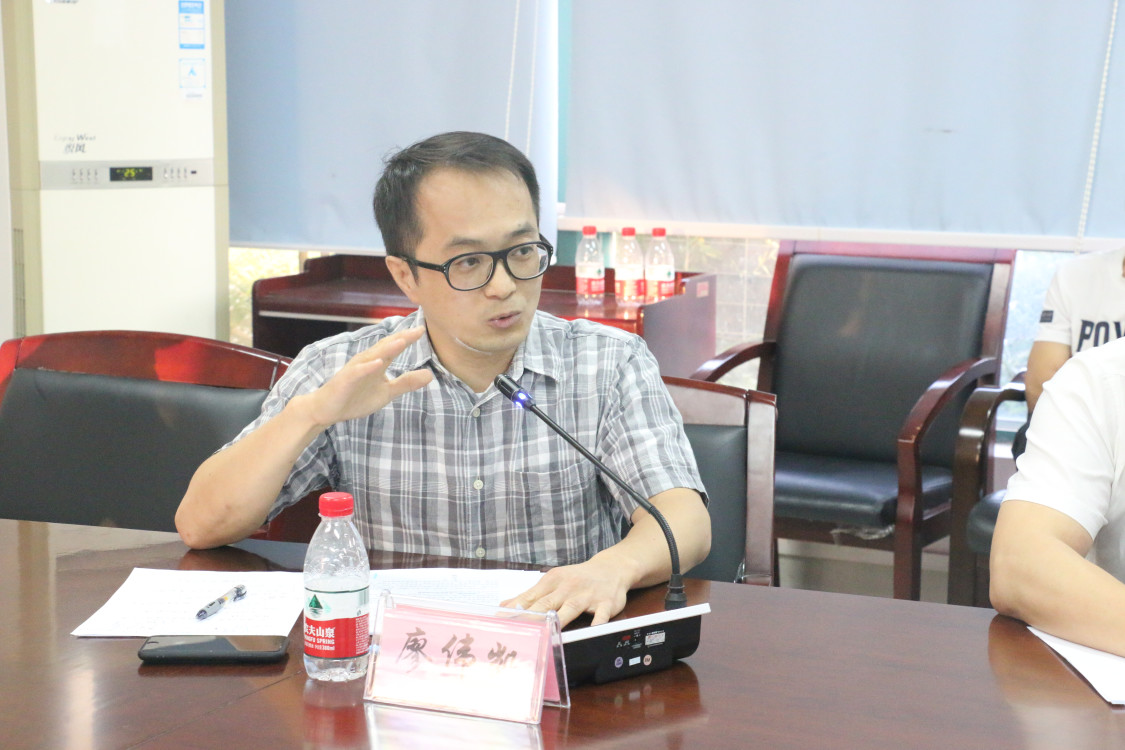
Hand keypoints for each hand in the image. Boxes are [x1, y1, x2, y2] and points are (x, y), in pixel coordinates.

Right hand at [302, 327, 433, 427]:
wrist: (327, 410)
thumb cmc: (356, 398)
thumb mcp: (387, 392)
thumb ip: (406, 383)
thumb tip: (430, 375)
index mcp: (377, 363)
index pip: (394, 348)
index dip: (408, 339)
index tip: (423, 329)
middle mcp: (367, 361)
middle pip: (385, 347)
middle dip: (401, 338)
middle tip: (417, 329)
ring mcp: (355, 370)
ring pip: (372, 356)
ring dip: (387, 349)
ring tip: (402, 342)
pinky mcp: (346, 380)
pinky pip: (357, 372)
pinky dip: (368, 367)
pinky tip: (378, 363)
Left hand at [501, 550, 638, 627]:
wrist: (611, 568)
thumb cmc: (577, 578)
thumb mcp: (553, 581)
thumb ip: (530, 595)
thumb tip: (504, 606)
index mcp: (553, 581)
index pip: (531, 597)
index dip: (516, 610)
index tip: (501, 620)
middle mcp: (568, 587)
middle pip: (546, 604)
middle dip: (531, 617)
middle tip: (517, 630)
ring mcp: (587, 595)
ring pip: (570, 609)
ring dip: (558, 620)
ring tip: (546, 633)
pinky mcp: (605, 603)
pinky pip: (601, 616)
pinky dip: (596, 624)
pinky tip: (590, 632)